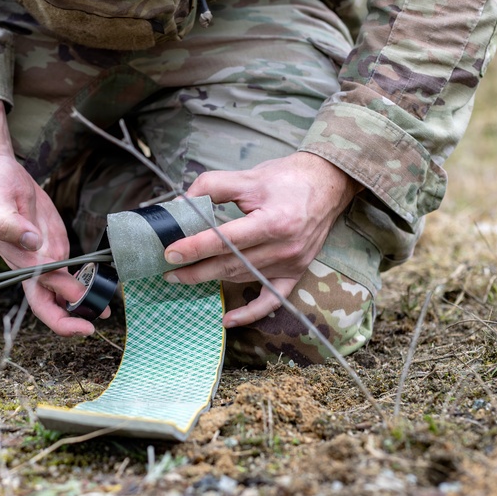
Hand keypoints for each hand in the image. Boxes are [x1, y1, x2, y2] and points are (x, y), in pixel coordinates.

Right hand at [0, 100, 103, 335]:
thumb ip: (10, 223)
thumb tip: (32, 241)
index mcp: (18, 262)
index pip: (40, 293)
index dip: (60, 310)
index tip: (82, 311)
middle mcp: (31, 267)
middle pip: (49, 305)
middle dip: (70, 321)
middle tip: (95, 324)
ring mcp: (43, 260)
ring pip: (62, 294)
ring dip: (81, 306)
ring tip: (105, 311)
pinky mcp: (54, 249)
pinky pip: (69, 275)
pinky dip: (84, 285)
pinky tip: (101, 288)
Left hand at [162, 152, 360, 327]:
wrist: (328, 183)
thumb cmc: (287, 178)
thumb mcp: (249, 176)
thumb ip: (212, 186)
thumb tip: (181, 204)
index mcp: (273, 221)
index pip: (225, 240)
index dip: (195, 247)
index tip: (170, 253)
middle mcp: (284, 247)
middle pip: (231, 264)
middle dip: (195, 270)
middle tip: (168, 271)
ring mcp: (292, 263)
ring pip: (243, 278)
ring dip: (213, 281)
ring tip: (184, 277)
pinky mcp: (297, 272)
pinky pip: (272, 300)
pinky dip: (250, 312)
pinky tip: (227, 319)